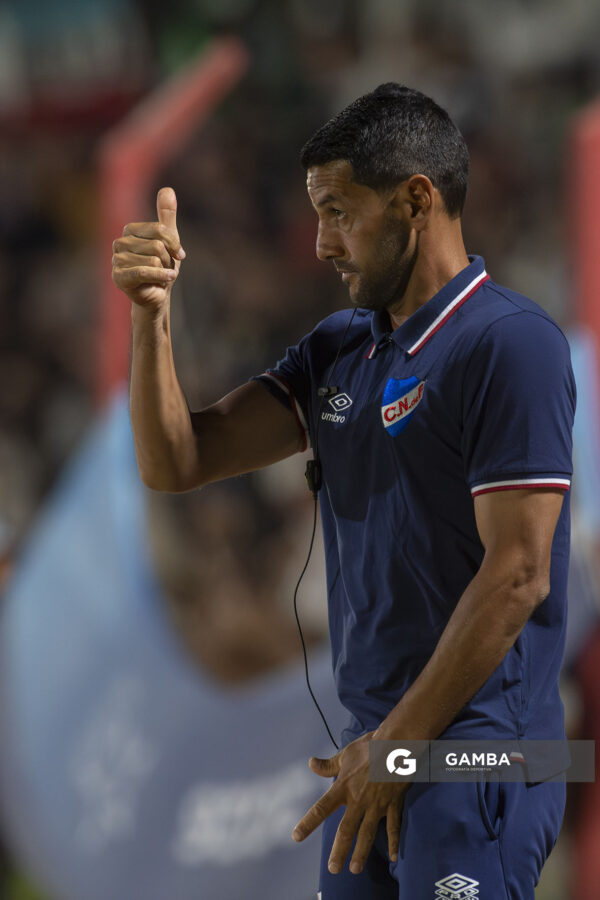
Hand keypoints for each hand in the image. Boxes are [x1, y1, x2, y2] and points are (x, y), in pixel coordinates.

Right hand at [112, 186, 185, 310]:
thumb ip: (167, 216)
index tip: (179, 254)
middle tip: (164, 269)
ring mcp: (116, 260)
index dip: (174, 244)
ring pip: (153, 260)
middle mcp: (119, 243)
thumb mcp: (168, 240)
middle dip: (168, 260)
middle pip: (157, 246)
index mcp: (130, 230)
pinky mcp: (118, 277)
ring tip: (159, 277)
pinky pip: (144, 271)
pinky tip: (168, 279)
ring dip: (164, 271)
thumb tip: (168, 189)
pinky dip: (160, 276)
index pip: (159, 230)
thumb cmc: (162, 266)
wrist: (157, 295)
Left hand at [292, 732, 406, 874]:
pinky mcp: (393, 804)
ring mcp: (377, 804)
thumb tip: (311, 763)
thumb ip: (328, 764)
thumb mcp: (345, 754)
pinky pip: (393, 826)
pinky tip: (393, 857)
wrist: (397, 743)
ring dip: (361, 853)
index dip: (308, 823)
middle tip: (334, 869)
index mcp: (343, 787)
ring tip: (355, 869)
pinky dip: (394, 842)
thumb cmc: (369, 746)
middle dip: (339, 851)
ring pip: (367, 833)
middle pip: (346, 830)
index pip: (321, 808)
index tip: (296, 837)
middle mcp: (358, 800)